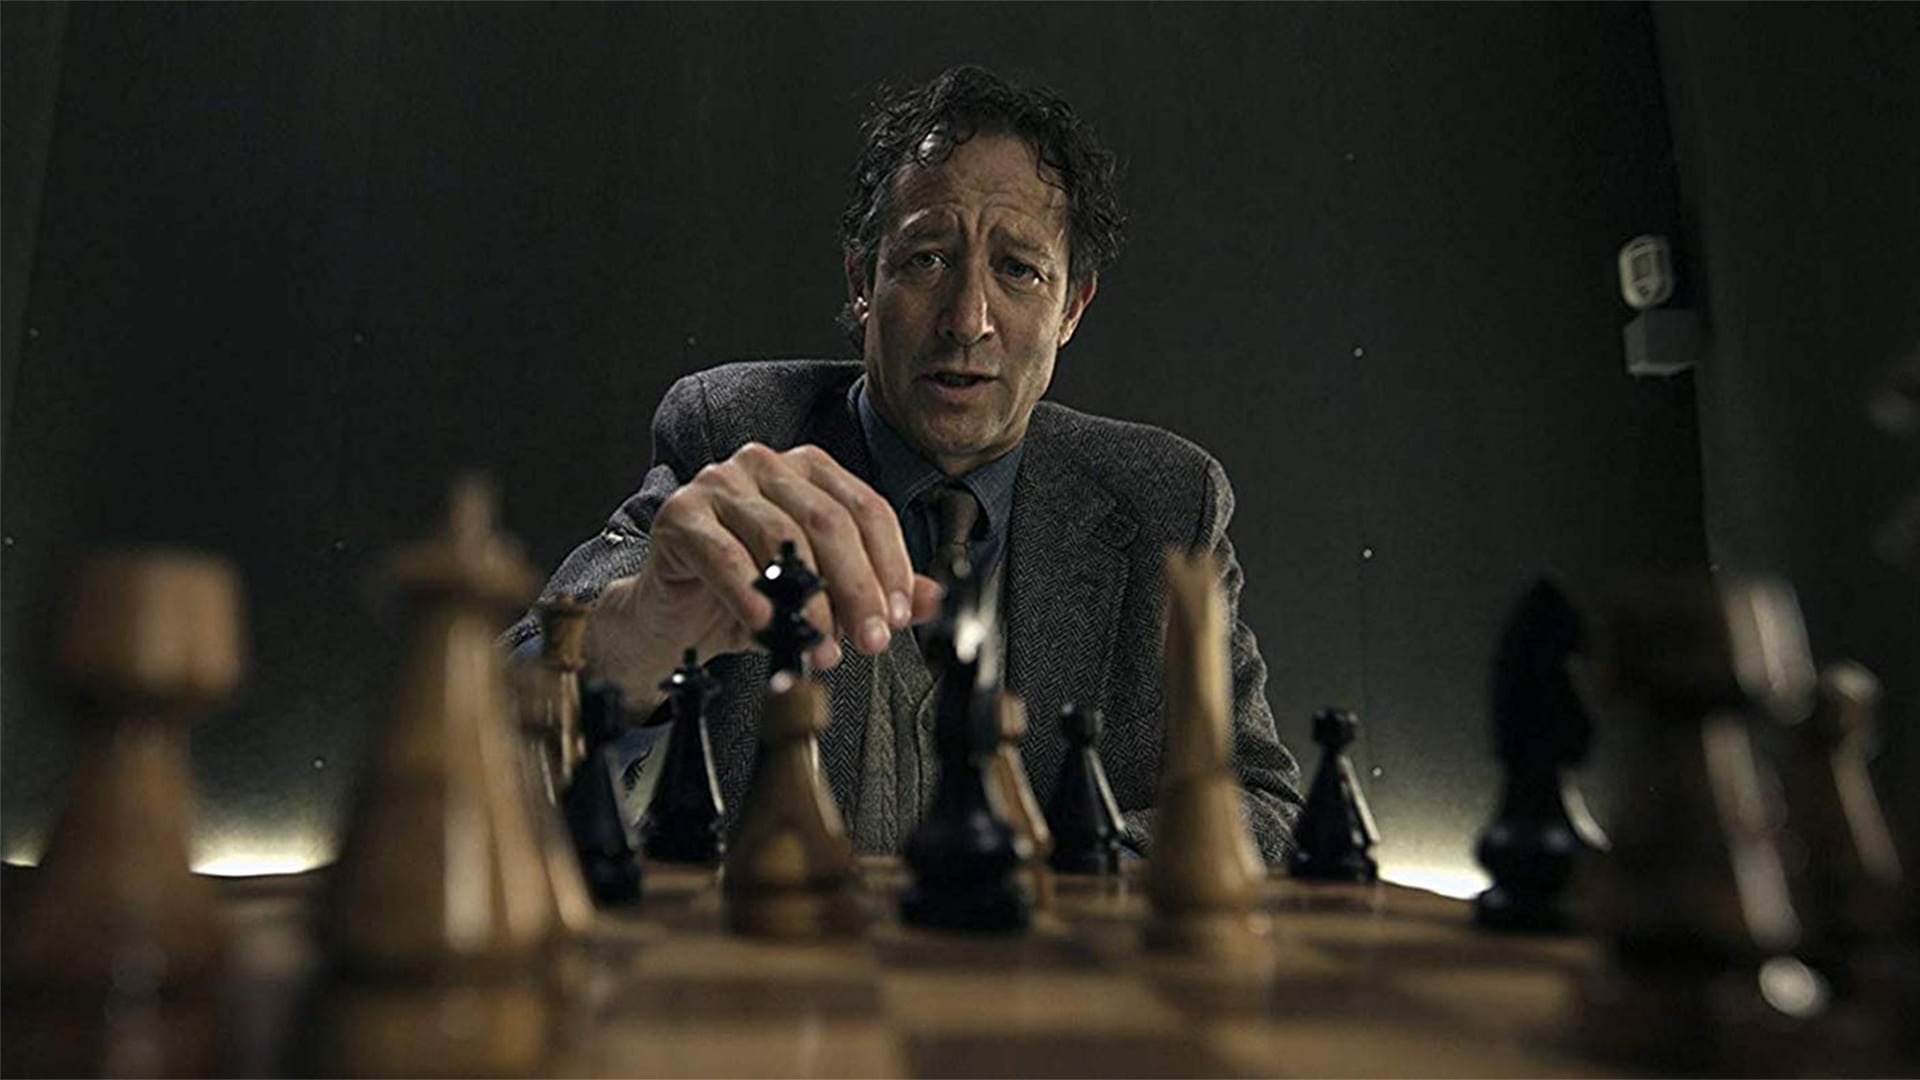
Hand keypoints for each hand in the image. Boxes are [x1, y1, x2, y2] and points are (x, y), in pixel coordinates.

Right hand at [583, 442, 943, 703]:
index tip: (898, 616)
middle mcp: (764, 464)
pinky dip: (752, 595)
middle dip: (857, 587)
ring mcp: (717, 484)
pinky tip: (769, 628)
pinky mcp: (679, 515)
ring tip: (821, 645)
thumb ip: (876, 589)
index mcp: (808, 469)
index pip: (866, 508)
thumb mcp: (822, 594)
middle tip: (871, 640)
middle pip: (828, 521)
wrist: (674, 617)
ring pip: (780, 536)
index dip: (889, 564)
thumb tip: (933, 599)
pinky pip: (724, 555)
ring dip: (809, 600)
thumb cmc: (750, 595)